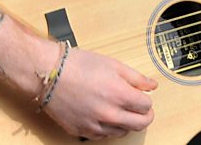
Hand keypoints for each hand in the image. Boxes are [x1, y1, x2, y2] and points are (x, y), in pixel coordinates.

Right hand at [42, 47, 156, 138]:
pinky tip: (104, 115)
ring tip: (118, 108)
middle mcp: (110, 114)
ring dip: (126, 122)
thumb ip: (136, 77)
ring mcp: (96, 125)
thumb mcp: (112, 64)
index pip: (147, 107)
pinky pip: (104, 136)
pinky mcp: (82, 131)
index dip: (146, 99)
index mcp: (120, 95)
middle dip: (144, 116)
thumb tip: (152, 85)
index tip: (142, 96)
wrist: (49, 73)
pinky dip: (108, 127)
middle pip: (140, 124)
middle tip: (140, 108)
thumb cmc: (77, 65)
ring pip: (123, 132)